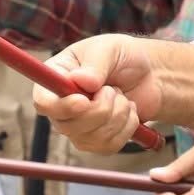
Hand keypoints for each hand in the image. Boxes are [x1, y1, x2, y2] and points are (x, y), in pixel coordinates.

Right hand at [34, 35, 165, 154]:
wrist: (149, 74)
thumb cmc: (123, 56)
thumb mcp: (109, 48)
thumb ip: (95, 63)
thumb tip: (81, 81)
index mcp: (56, 78)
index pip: (43, 102)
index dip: (61, 107)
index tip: (84, 101)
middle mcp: (62, 106)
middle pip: (67, 126)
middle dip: (100, 109)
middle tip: (113, 89)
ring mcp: (78, 127)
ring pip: (92, 138)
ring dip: (117, 115)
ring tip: (122, 96)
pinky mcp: (98, 141)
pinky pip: (110, 145)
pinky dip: (127, 126)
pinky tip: (128, 110)